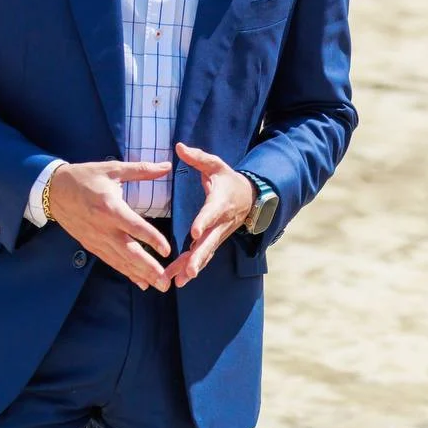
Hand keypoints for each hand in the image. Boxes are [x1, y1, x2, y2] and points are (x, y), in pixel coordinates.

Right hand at [48, 159, 173, 291]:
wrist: (54, 190)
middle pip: (129, 252)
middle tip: (166, 282)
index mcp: (110, 208)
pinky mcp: (91, 245)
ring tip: (159, 286)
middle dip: (148, 268)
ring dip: (140, 275)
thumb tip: (168, 165)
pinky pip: (111, 261)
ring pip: (121, 261)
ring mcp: (96, 239)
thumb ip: (142, 170)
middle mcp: (103, 228)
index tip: (167, 251)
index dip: (152, 239)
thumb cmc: (85, 177)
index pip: (134, 227)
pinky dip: (126, 272)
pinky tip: (140, 281)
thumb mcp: (113, 169)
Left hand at [163, 143, 253, 287]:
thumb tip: (179, 146)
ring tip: (178, 281)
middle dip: (198, 257)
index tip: (193, 232)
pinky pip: (203, 256)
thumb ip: (198, 158)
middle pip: (209, 241)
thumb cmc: (229, 180)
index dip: (203, 222)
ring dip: (192, 267)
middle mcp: (220, 222)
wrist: (250, 198)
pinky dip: (192, 268)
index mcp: (219, 202)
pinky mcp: (214, 241)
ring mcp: (218, 235)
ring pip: (205, 253)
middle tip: (188, 270)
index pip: (211, 213)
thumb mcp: (216, 165)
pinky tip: (178, 280)